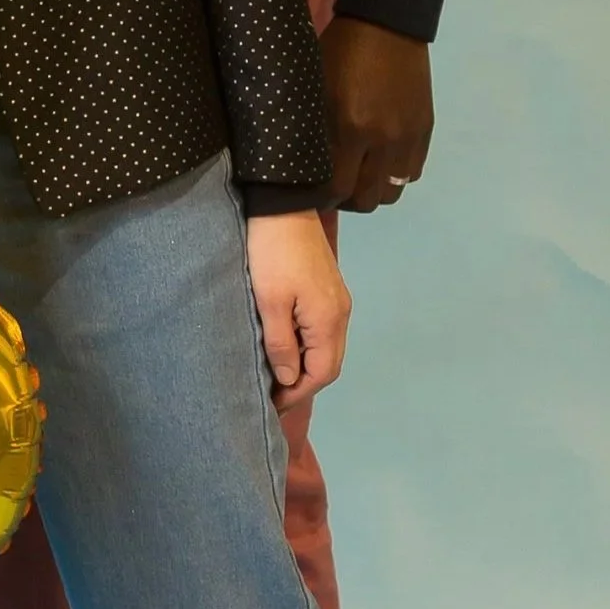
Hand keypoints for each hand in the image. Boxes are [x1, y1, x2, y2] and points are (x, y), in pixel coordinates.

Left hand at [246, 209, 350, 410]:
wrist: (282, 205)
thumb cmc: (271, 253)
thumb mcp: (269, 300)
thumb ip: (281, 343)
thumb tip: (290, 378)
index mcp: (329, 321)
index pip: (321, 373)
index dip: (298, 393)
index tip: (273, 404)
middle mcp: (341, 314)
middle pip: (328, 362)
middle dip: (303, 382)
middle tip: (273, 394)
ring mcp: (336, 299)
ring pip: (326, 345)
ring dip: (305, 363)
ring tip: (277, 373)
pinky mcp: (327, 287)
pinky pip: (321, 328)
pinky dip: (306, 343)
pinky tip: (286, 343)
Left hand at [323, 16, 433, 210]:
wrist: (387, 25)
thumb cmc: (339, 49)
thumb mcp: (315, 85)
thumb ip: (314, 127)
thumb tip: (302, 163)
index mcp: (350, 126)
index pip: (336, 187)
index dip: (322, 197)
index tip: (311, 193)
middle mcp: (383, 140)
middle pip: (367, 199)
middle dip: (347, 200)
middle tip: (334, 187)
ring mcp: (408, 138)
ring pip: (391, 192)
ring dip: (372, 190)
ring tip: (357, 175)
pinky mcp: (425, 132)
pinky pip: (411, 174)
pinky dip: (393, 176)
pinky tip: (379, 161)